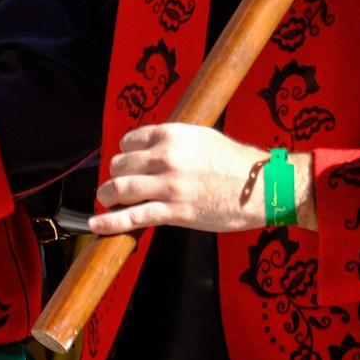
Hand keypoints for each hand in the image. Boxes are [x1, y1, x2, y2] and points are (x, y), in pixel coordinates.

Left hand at [88, 122, 314, 235]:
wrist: (263, 187)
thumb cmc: (235, 163)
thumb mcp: (202, 138)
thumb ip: (173, 142)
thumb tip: (150, 150)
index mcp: (172, 135)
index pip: (129, 141)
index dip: (126, 154)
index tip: (128, 164)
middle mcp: (166, 157)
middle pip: (119, 164)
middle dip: (116, 175)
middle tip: (119, 185)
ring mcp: (168, 185)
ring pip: (119, 188)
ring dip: (107, 195)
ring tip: (107, 200)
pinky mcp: (174, 211)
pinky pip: (133, 216)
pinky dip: (110, 222)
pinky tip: (96, 224)